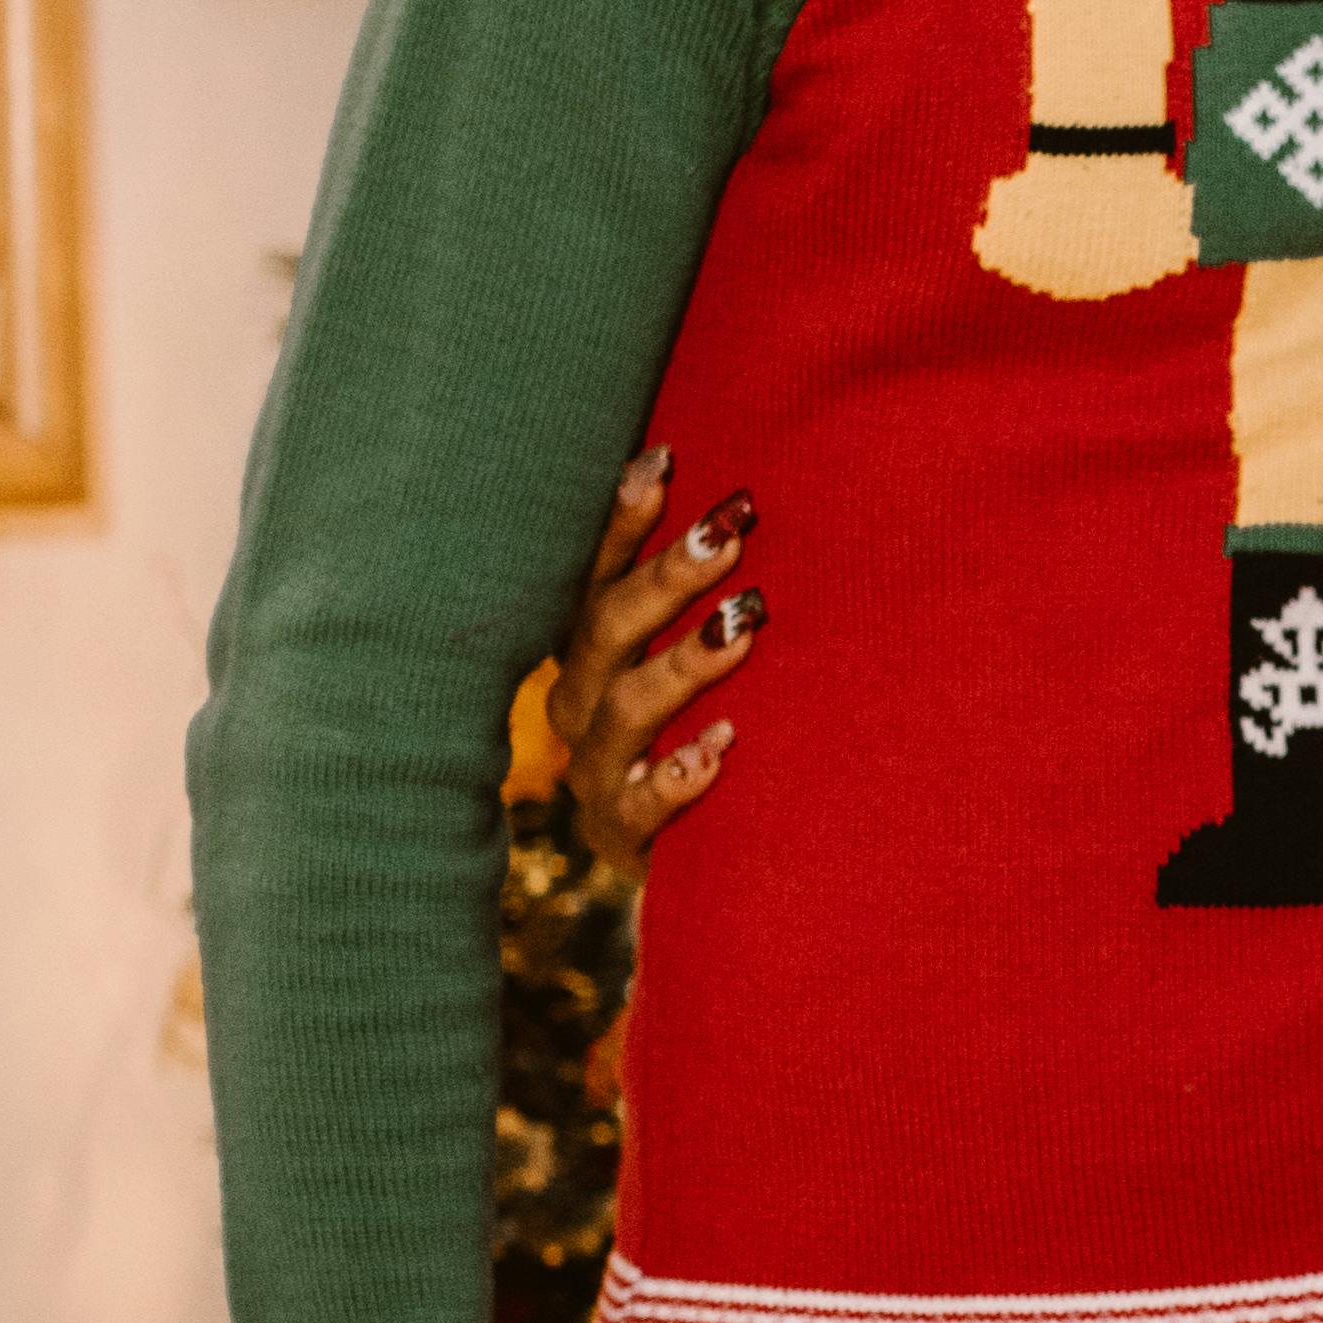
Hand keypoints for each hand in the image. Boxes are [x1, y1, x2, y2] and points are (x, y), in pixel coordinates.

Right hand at [547, 447, 760, 873]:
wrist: (690, 862)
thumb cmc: (704, 732)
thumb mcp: (695, 657)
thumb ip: (705, 591)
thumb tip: (736, 494)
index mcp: (591, 649)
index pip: (598, 573)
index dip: (623, 519)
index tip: (666, 460)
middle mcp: (579, 703)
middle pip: (607, 627)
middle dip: (668, 577)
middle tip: (732, 531)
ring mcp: (596, 770)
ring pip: (623, 709)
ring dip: (683, 662)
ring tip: (743, 624)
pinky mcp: (621, 835)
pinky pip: (638, 807)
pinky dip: (676, 776)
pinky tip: (719, 751)